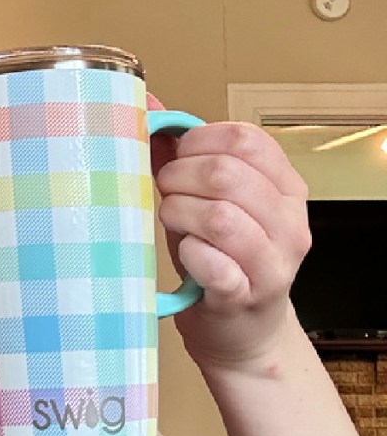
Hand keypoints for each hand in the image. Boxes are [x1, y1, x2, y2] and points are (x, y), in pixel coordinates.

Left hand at [147, 94, 311, 374]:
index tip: (175, 158)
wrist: (240, 330)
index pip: (247, 139)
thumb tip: (145, 104)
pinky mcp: (247, 297)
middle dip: (180, 178)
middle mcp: (290, 222)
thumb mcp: (202, 200)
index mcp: (284, 187)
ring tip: (172, 222)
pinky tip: (185, 255)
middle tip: (164, 193)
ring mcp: (274, 262)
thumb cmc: (216, 257)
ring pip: (221, 217)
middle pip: (229, 174)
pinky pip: (216, 265)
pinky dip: (190, 254)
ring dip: (180, 214)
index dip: (198, 141)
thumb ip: (179, 155)